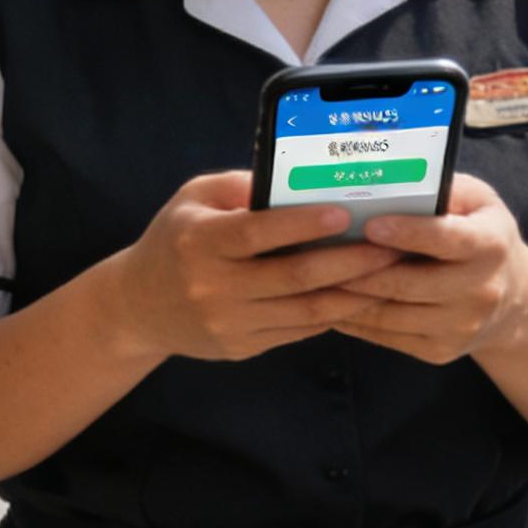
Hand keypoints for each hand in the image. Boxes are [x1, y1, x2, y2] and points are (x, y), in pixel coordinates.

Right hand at [106, 172, 404, 362]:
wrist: (137, 307)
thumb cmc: (174, 240)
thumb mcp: (193, 199)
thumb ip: (241, 187)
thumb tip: (296, 180)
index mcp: (200, 242)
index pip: (258, 233)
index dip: (303, 225)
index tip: (344, 213)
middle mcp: (213, 286)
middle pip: (294, 276)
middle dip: (349, 262)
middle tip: (390, 247)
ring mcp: (228, 323)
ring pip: (304, 311)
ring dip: (352, 293)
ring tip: (388, 275)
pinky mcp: (240, 347)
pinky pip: (296, 331)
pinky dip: (331, 314)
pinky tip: (357, 296)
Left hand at [331, 173, 527, 364]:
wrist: (513, 299)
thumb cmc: (480, 234)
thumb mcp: (477, 202)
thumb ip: (442, 190)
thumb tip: (392, 179)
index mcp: (490, 245)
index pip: (444, 239)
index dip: (407, 232)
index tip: (370, 225)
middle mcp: (480, 290)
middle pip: (407, 283)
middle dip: (359, 269)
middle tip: (319, 254)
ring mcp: (460, 327)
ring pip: (389, 314)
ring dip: (346, 297)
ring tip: (312, 276)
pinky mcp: (439, 351)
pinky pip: (385, 336)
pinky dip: (353, 320)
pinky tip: (327, 301)